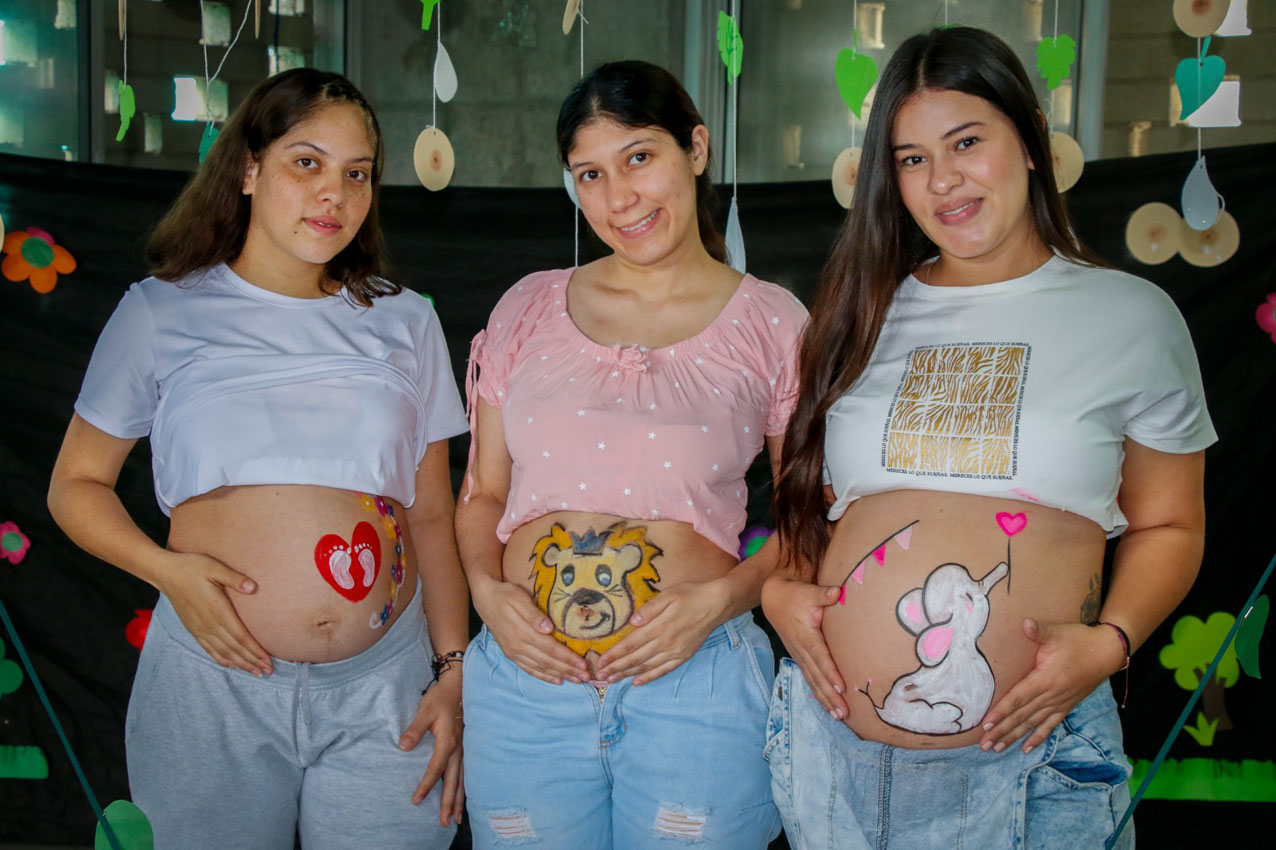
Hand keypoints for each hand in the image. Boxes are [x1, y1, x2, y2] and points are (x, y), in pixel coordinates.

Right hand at [156, 551, 271, 674]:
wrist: (166, 573)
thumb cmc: (192, 568)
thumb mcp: (215, 567)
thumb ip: (234, 578)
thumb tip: (253, 587)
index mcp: (218, 611)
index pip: (240, 636)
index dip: (255, 650)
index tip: (268, 659)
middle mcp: (209, 625)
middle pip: (235, 648)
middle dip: (252, 661)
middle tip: (268, 671)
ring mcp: (200, 629)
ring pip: (224, 652)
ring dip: (240, 663)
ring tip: (255, 672)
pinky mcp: (193, 629)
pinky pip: (209, 649)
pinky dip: (222, 658)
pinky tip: (231, 665)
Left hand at [399, 672, 464, 824]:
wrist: (460, 685)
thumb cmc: (441, 698)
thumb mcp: (425, 710)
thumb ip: (414, 729)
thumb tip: (403, 746)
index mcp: (448, 741)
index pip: (436, 769)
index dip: (426, 785)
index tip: (416, 800)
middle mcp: (459, 749)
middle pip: (454, 781)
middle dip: (448, 803)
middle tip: (444, 823)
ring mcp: (466, 749)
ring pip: (463, 780)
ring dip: (459, 800)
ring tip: (455, 818)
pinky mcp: (467, 747)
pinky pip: (467, 773)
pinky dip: (465, 788)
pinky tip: (463, 798)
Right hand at [471, 576, 586, 684]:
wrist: (485, 599)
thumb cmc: (505, 595)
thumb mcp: (519, 598)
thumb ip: (533, 614)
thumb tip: (548, 628)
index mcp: (522, 632)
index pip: (550, 649)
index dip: (567, 658)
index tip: (583, 664)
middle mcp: (518, 646)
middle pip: (547, 662)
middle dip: (568, 670)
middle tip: (586, 676)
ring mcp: (513, 652)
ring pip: (540, 668)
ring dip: (560, 675)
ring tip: (577, 680)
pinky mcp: (511, 654)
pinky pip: (529, 669)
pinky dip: (543, 676)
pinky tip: (556, 680)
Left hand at [594, 580, 728, 684]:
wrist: (716, 604)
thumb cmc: (691, 595)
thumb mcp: (668, 595)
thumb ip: (649, 609)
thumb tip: (632, 622)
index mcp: (659, 627)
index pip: (631, 644)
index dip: (614, 654)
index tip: (601, 661)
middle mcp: (665, 643)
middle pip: (635, 658)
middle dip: (616, 668)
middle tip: (600, 675)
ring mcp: (675, 652)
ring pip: (646, 667)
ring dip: (628, 674)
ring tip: (612, 680)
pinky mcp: (683, 656)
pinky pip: (663, 671)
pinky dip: (649, 677)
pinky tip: (637, 682)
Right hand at [761, 574, 847, 718]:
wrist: (773, 599)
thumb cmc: (794, 595)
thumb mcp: (808, 592)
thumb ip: (824, 594)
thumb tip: (839, 592)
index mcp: (806, 636)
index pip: (820, 657)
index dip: (830, 672)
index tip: (842, 687)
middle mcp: (801, 650)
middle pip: (817, 676)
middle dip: (831, 696)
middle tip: (844, 712)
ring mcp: (799, 656)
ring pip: (813, 682)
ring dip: (826, 700)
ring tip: (839, 716)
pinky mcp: (800, 658)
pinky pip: (810, 680)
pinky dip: (819, 694)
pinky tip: (829, 707)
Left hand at [979, 619, 1126, 753]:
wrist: (1106, 652)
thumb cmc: (1079, 641)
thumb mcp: (1058, 633)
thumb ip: (1039, 631)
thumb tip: (1025, 623)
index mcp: (1045, 679)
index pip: (1017, 699)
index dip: (1001, 712)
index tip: (985, 725)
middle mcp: (1051, 696)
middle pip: (1021, 716)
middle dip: (1002, 731)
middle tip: (984, 745)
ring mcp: (1059, 703)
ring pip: (1032, 724)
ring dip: (1014, 737)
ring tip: (997, 748)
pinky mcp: (1067, 706)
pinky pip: (1050, 725)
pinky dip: (1038, 738)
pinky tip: (1027, 749)